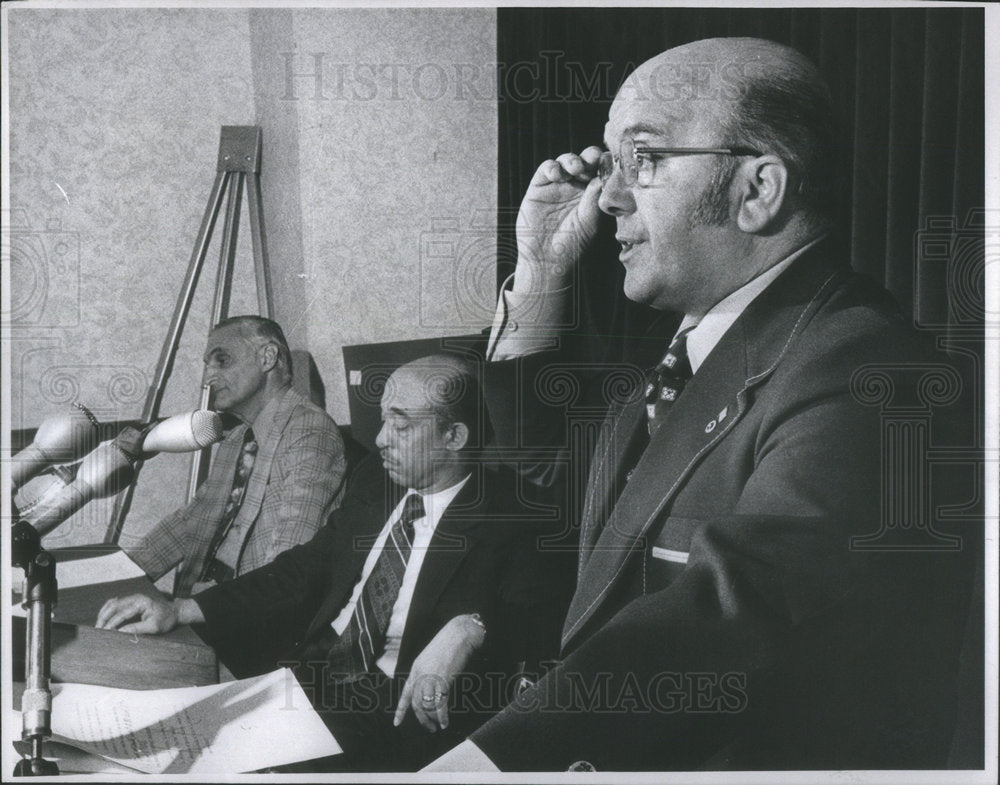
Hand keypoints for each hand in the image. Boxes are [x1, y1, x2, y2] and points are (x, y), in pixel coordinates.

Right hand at [95, 592, 179, 633]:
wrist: (175, 612)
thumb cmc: (166, 619)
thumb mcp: (154, 626)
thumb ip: (137, 628)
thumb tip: (120, 633)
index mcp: (141, 602)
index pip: (122, 613)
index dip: (112, 623)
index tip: (105, 633)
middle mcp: (135, 597)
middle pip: (114, 605)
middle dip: (104, 618)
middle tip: (98, 630)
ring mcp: (133, 598)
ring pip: (112, 603)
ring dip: (104, 614)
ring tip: (98, 625)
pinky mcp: (132, 601)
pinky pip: (116, 603)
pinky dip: (107, 610)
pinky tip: (103, 618)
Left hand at [393, 614, 485, 731]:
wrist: (459, 634)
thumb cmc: (448, 644)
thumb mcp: (431, 659)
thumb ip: (428, 674)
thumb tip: (430, 692)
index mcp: (416, 669)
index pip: (406, 694)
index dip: (400, 710)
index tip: (396, 723)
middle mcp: (420, 674)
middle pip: (416, 704)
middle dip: (422, 719)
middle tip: (430, 728)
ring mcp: (431, 677)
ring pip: (427, 706)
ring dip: (433, 719)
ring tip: (439, 725)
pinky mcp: (443, 680)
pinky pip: (440, 704)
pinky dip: (442, 716)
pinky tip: (445, 722)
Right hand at [514, 147, 604, 293]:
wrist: (546, 259)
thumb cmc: (572, 245)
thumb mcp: (589, 222)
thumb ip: (594, 199)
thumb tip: (602, 176)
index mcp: (592, 193)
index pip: (601, 171)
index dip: (605, 164)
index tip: (610, 162)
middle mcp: (576, 186)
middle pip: (585, 161)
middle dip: (590, 156)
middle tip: (593, 160)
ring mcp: (558, 185)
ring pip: (566, 161)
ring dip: (572, 160)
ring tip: (575, 168)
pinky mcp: (539, 186)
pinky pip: (546, 169)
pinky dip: (551, 167)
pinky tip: (556, 173)